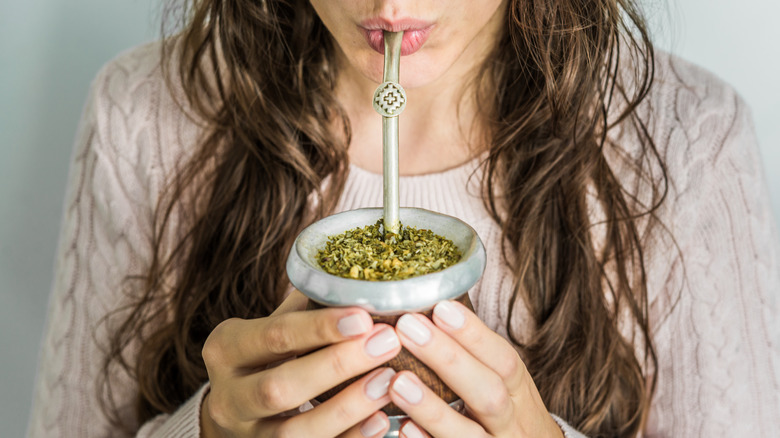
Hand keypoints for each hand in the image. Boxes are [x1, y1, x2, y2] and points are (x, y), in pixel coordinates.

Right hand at [201, 290, 402, 437]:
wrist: (239, 408)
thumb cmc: (270, 354)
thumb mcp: (274, 328)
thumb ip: (308, 307)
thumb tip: (366, 279)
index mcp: (226, 348)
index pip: (274, 335)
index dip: (319, 328)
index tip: (364, 316)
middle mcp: (227, 396)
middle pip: (279, 387)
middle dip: (337, 366)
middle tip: (386, 343)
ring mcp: (247, 434)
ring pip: (293, 432)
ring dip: (346, 408)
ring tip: (389, 382)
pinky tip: (381, 421)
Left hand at [388, 300, 563, 437]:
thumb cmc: (508, 416)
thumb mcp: (504, 385)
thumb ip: (474, 358)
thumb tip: (430, 309)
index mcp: (519, 392)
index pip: (504, 360)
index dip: (475, 335)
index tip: (441, 307)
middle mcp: (513, 423)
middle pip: (488, 393)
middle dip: (449, 360)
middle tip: (409, 327)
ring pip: (469, 435)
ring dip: (433, 409)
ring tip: (398, 381)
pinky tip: (405, 429)